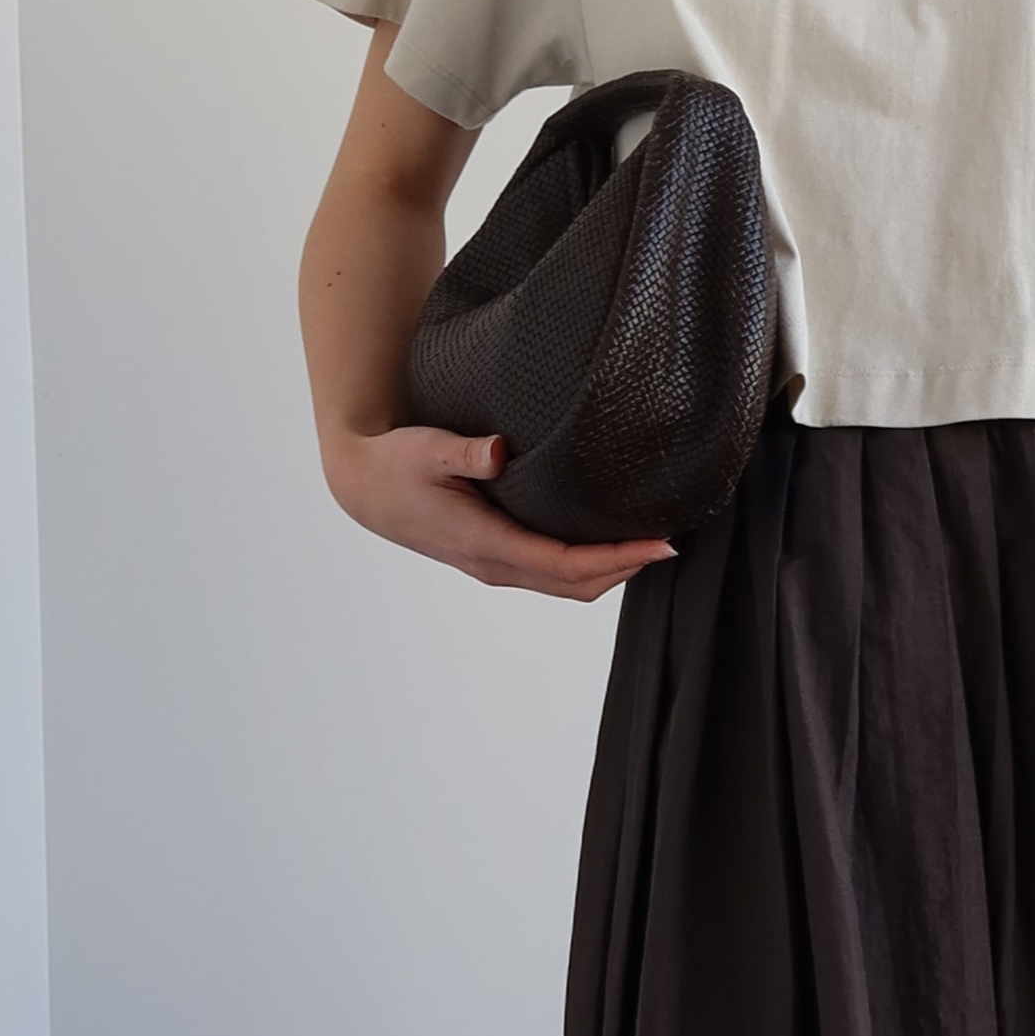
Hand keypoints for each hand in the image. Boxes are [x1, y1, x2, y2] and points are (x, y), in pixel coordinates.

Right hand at [321, 424, 674, 598]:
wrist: (364, 489)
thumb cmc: (396, 464)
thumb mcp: (427, 448)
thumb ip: (466, 451)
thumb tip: (502, 449)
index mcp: (485, 542)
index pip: (566, 564)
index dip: (619, 559)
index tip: (660, 544)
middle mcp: (494, 565)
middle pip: (577, 585)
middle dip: (626, 570)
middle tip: (670, 543)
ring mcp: (494, 568)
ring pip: (567, 587)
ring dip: (611, 573)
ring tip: (650, 545)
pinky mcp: (494, 561)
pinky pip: (552, 576)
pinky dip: (588, 568)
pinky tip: (609, 543)